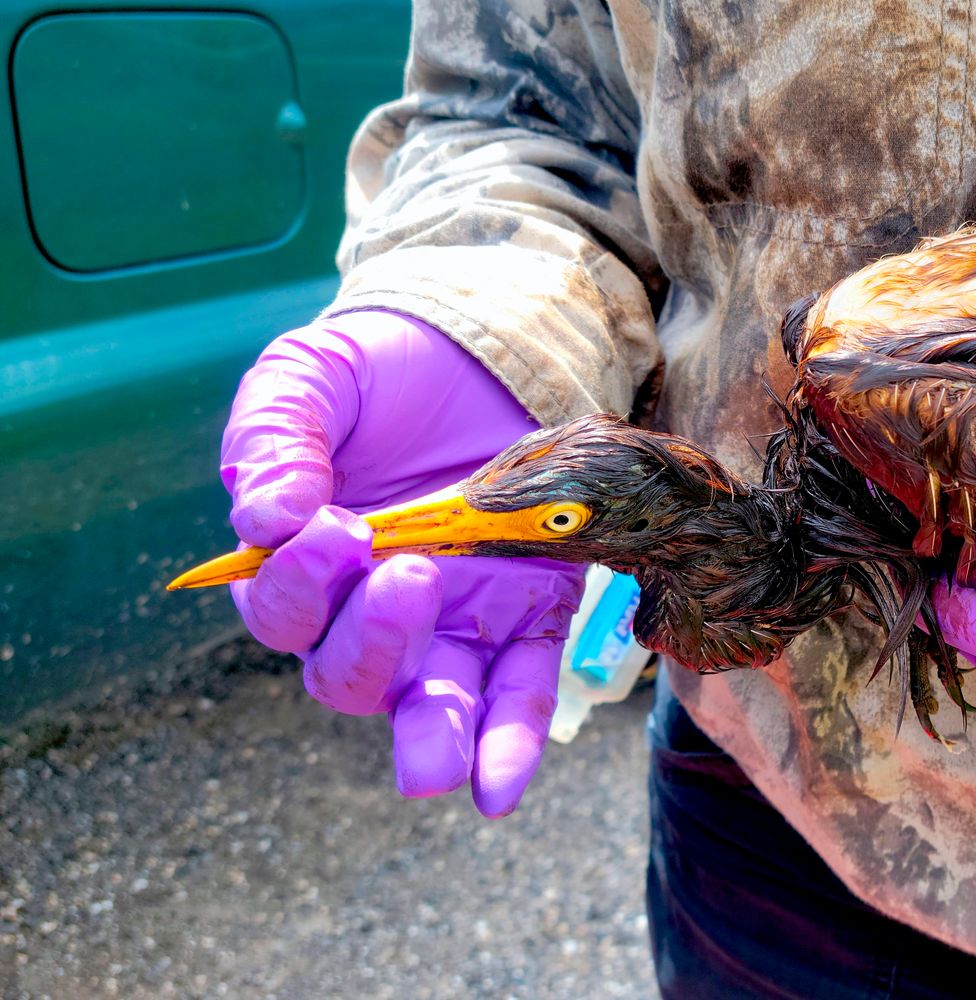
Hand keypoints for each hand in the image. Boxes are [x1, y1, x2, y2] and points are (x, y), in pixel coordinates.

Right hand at [222, 310, 583, 815]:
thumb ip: (276, 439)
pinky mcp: (527, 616)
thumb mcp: (309, 379)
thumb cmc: (375, 374)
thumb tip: (264, 518)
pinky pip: (517, 694)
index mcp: (304, 567)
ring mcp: (452, 622)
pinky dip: (508, 744)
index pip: (285, 608)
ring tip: (436, 765)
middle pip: (347, 673)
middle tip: (407, 575)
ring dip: (432, 738)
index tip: (333, 525)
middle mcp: (370, 611)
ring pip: (428, 704)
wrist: (480, 348)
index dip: (301, 582)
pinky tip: (498, 789)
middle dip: (370, 643)